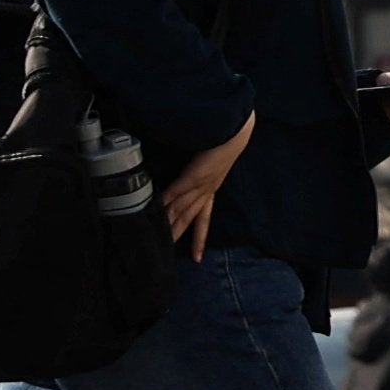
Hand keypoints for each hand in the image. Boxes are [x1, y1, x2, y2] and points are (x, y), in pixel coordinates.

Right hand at [160, 117, 258, 258]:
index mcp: (211, 190)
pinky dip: (164, 204)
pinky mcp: (192, 176)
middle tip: (168, 257)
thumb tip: (190, 177)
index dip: (199, 238)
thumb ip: (199, 173)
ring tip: (159, 242)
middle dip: (178, 238)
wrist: (234, 132)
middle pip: (189, 220)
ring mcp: (199, 186)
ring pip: (181, 212)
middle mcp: (206, 192)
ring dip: (169, 227)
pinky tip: (155, 213)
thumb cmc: (223, 143)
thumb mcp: (212, 164)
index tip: (196, 258)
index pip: (204, 219)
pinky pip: (174, 193)